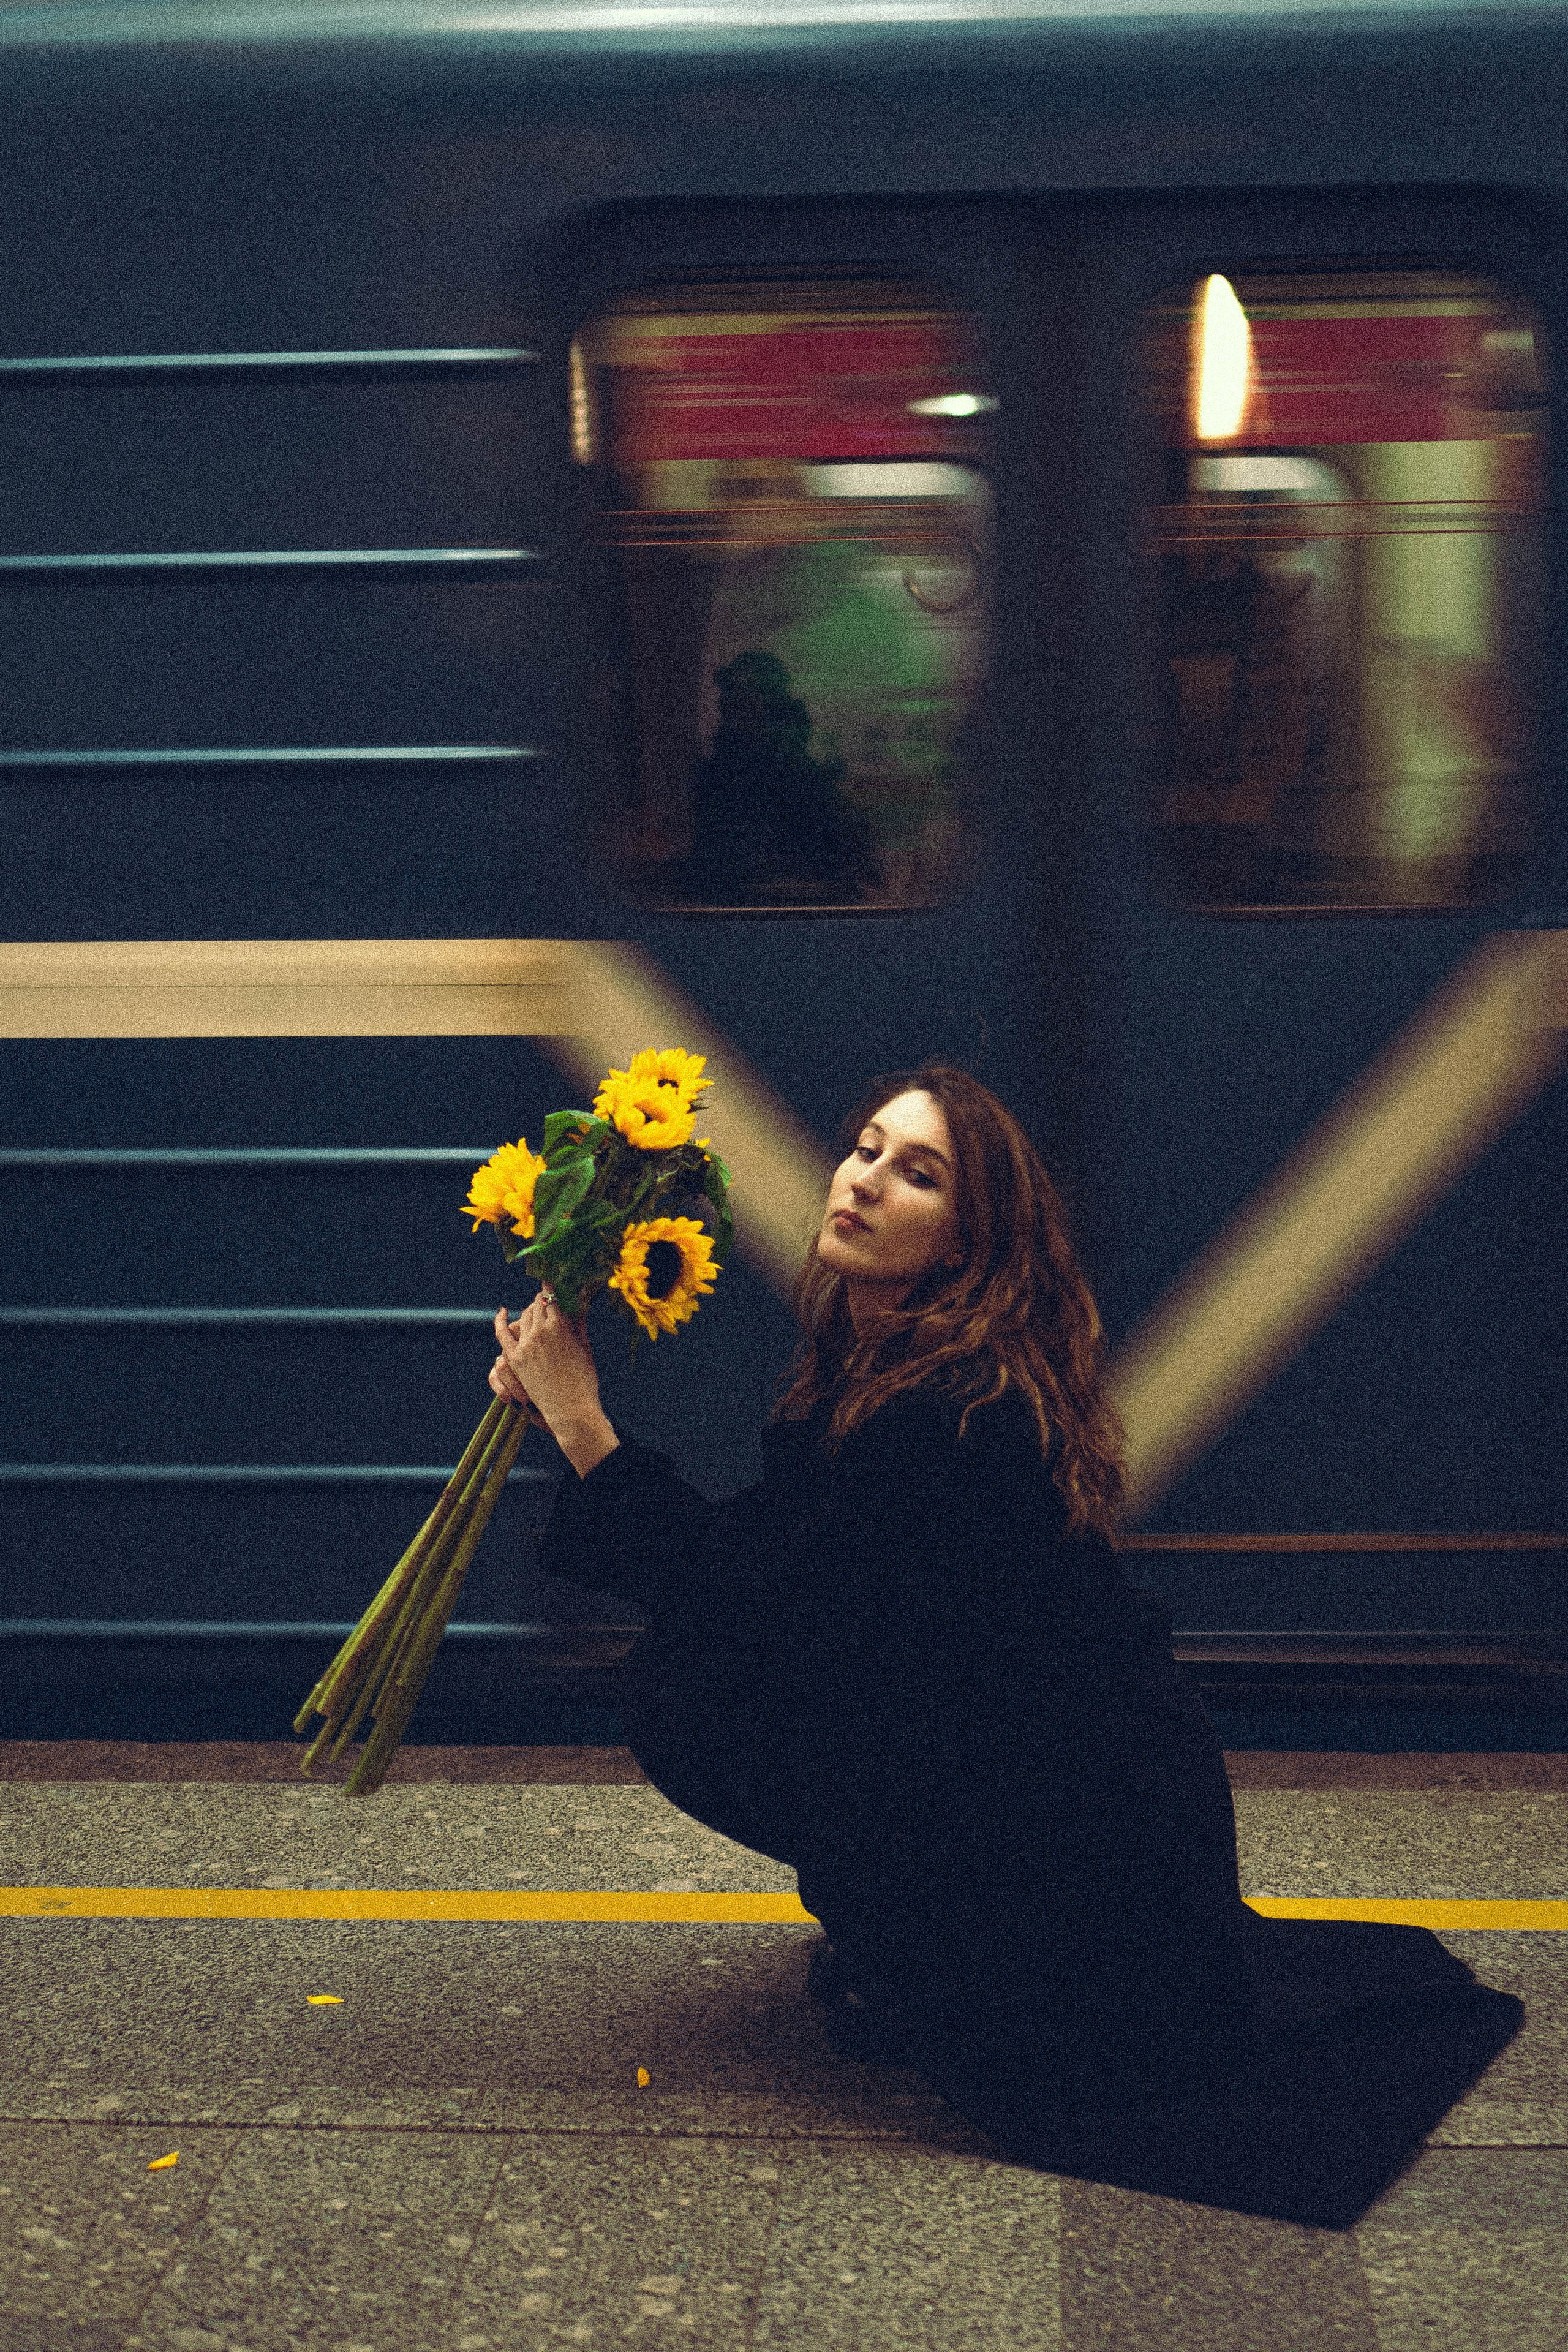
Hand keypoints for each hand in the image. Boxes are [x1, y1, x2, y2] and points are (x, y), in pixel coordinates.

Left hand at [490, 1294, 618, 1477]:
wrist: (570, 1410)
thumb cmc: (584, 1382)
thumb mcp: (584, 1348)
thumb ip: (579, 1324)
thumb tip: (579, 1305)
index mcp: (560, 1325)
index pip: (553, 1297)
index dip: (554, 1289)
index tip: (554, 1282)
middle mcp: (539, 1330)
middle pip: (537, 1304)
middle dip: (544, 1301)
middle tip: (551, 1303)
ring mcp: (524, 1344)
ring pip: (523, 1316)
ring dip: (530, 1312)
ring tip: (538, 1315)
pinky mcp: (514, 1358)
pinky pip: (502, 1333)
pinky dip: (500, 1320)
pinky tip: (502, 1312)